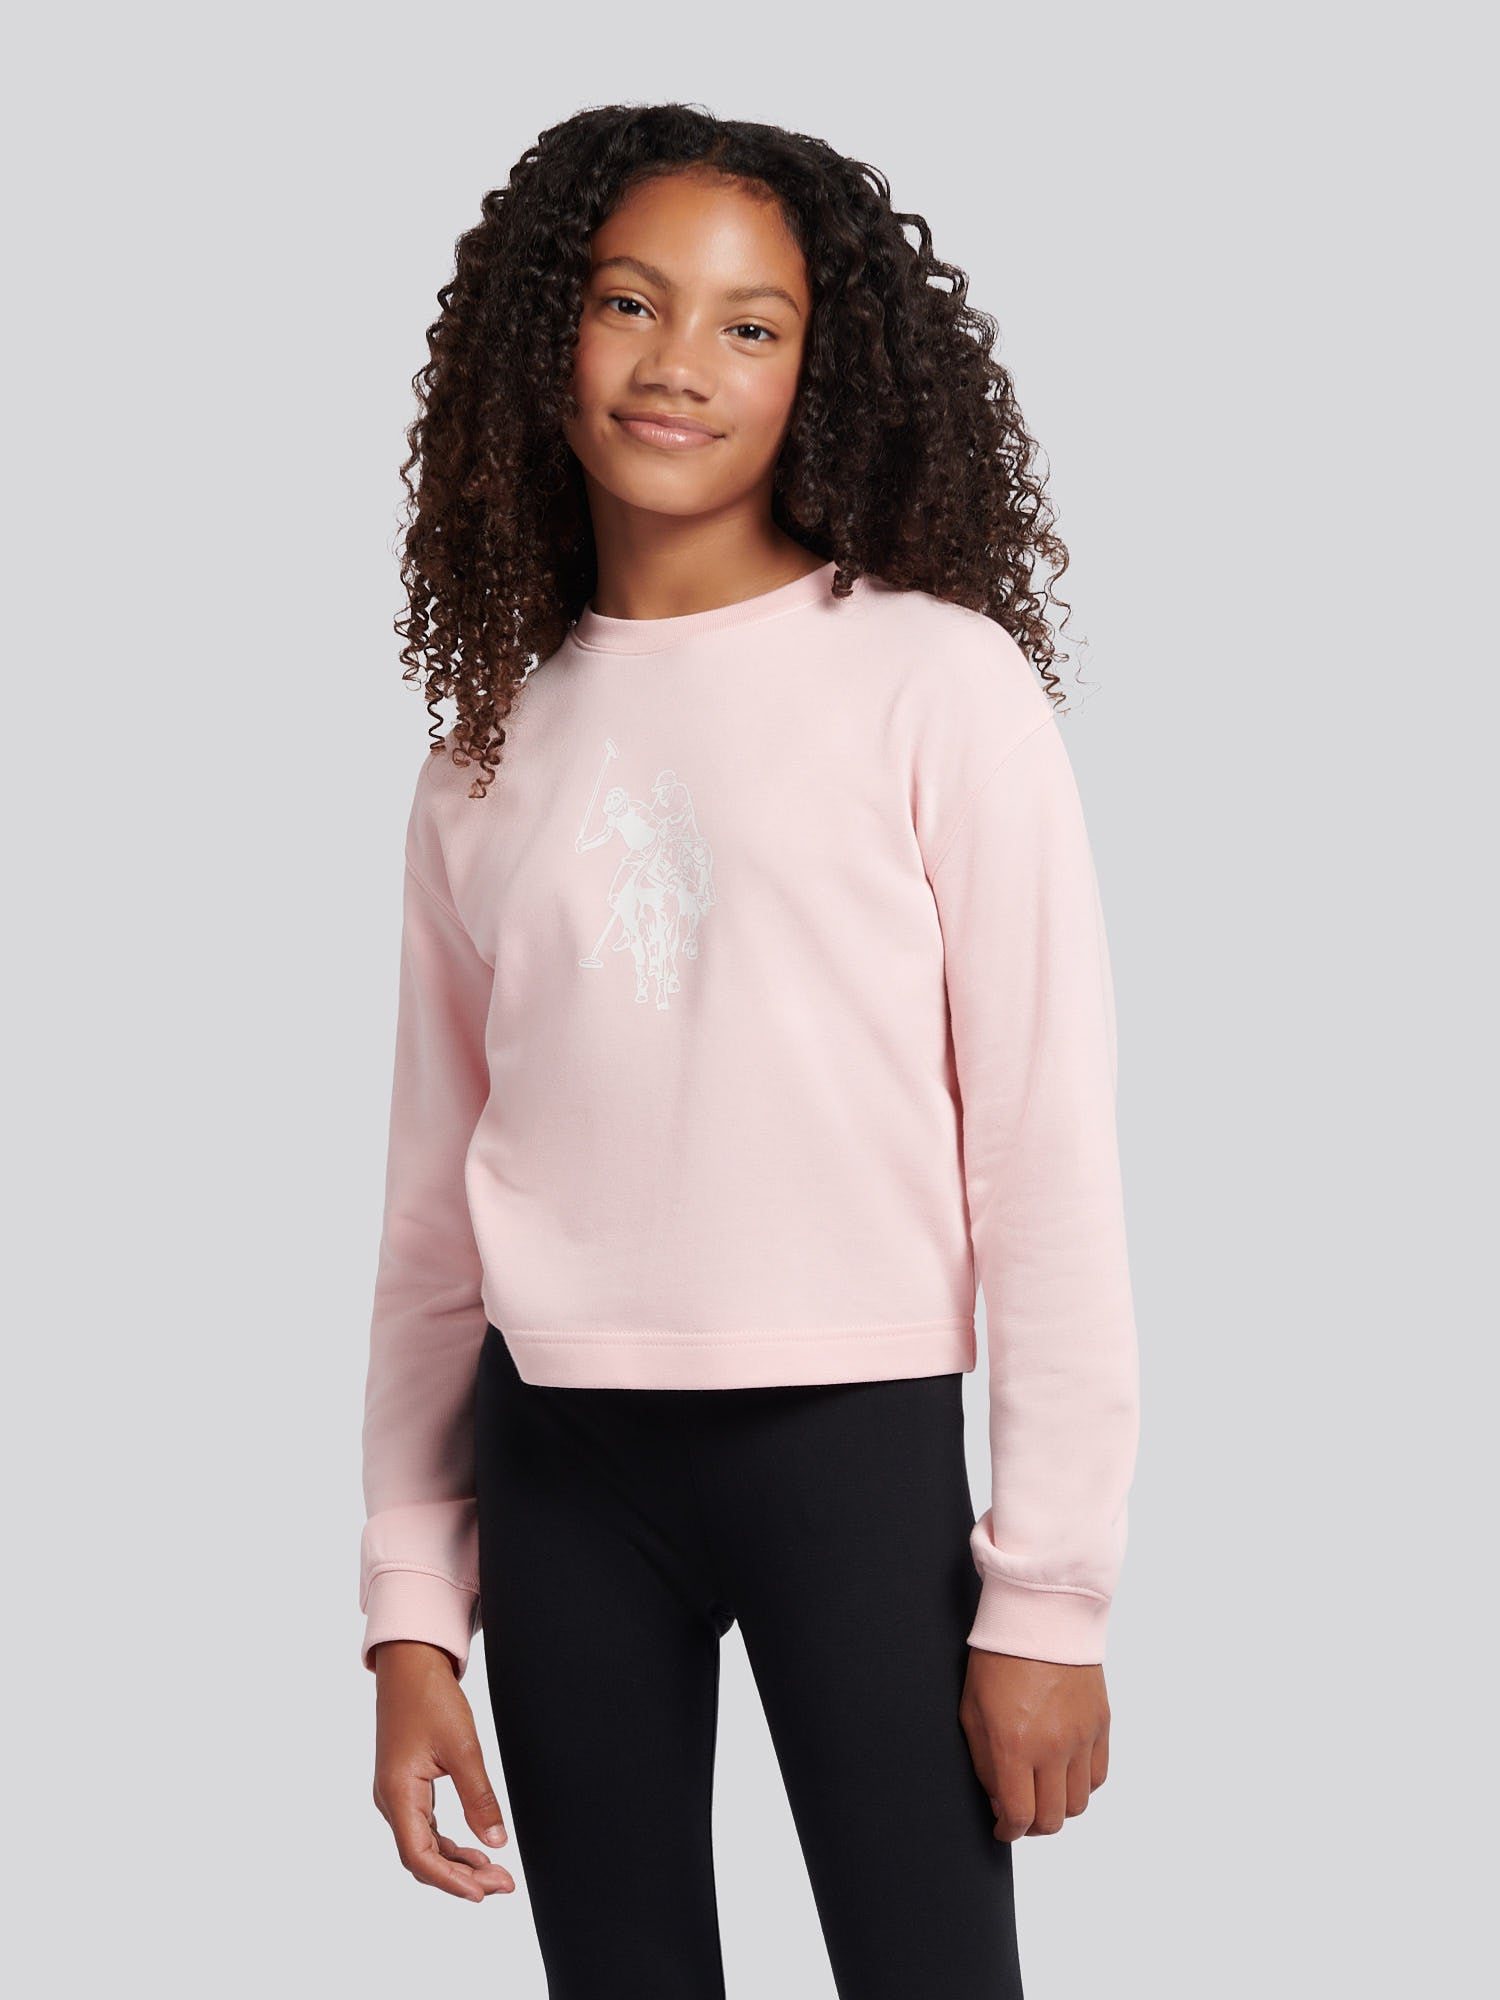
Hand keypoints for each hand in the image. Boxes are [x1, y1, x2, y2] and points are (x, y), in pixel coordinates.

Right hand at [372, 1640, 515, 1901]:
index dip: (451, 1881)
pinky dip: (450, 1844)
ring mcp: (396, 1795)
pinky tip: (476, 1850)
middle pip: (422, 1858)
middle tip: (503, 1885)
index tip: (483, 1893)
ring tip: (496, 1874)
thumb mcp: (462, 1747)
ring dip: (458, 1863)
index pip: (420, 1856)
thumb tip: (496, 1843)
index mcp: (397, 1794)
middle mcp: (390, 1801)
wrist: (410, 1665)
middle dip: (461, 1877)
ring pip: (424, 1845)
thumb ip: (479, 1797)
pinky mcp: (405, 1788)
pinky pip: (425, 1829)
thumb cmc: (431, 1699)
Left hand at [958, 1647, 1110, 1840]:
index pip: (1020, 1816)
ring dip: (1058, 1806)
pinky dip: (1081, 1784)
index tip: (1002, 1829)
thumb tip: (1000, 1802)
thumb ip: (985, 1764)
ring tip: (1042, 1792)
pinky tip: (1064, 1772)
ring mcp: (1082, 1737)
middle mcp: (1053, 1747)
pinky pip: (1098, 1776)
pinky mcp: (1101, 1724)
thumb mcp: (972, 1711)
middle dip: (1032, 1827)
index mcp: (1014, 1745)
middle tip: (1021, 1815)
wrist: (1039, 1615)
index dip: (1008, 1832)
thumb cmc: (997, 1659)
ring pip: (1078, 1803)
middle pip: (1052, 1819)